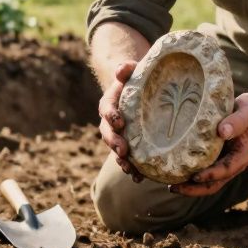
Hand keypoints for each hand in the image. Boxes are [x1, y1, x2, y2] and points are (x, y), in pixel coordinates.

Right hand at [98, 61, 141, 181]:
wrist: (141, 92)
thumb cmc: (137, 80)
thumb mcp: (133, 71)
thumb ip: (126, 69)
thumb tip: (122, 70)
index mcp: (110, 103)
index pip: (106, 109)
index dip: (111, 116)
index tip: (119, 122)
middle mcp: (110, 122)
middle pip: (107, 134)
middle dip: (114, 143)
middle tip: (123, 151)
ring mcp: (118, 136)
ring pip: (115, 150)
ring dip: (121, 160)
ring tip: (130, 170)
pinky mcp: (128, 146)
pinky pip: (127, 159)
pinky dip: (132, 169)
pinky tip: (140, 178)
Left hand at [171, 93, 247, 196]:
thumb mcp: (247, 113)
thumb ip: (237, 122)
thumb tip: (222, 131)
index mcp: (243, 156)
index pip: (226, 170)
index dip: (211, 175)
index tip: (195, 176)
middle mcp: (234, 164)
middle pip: (215, 184)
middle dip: (195, 189)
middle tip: (174, 188)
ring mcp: (225, 164)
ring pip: (209, 183)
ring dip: (191, 187)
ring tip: (172, 186)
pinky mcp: (217, 159)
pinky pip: (205, 172)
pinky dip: (191, 177)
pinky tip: (176, 173)